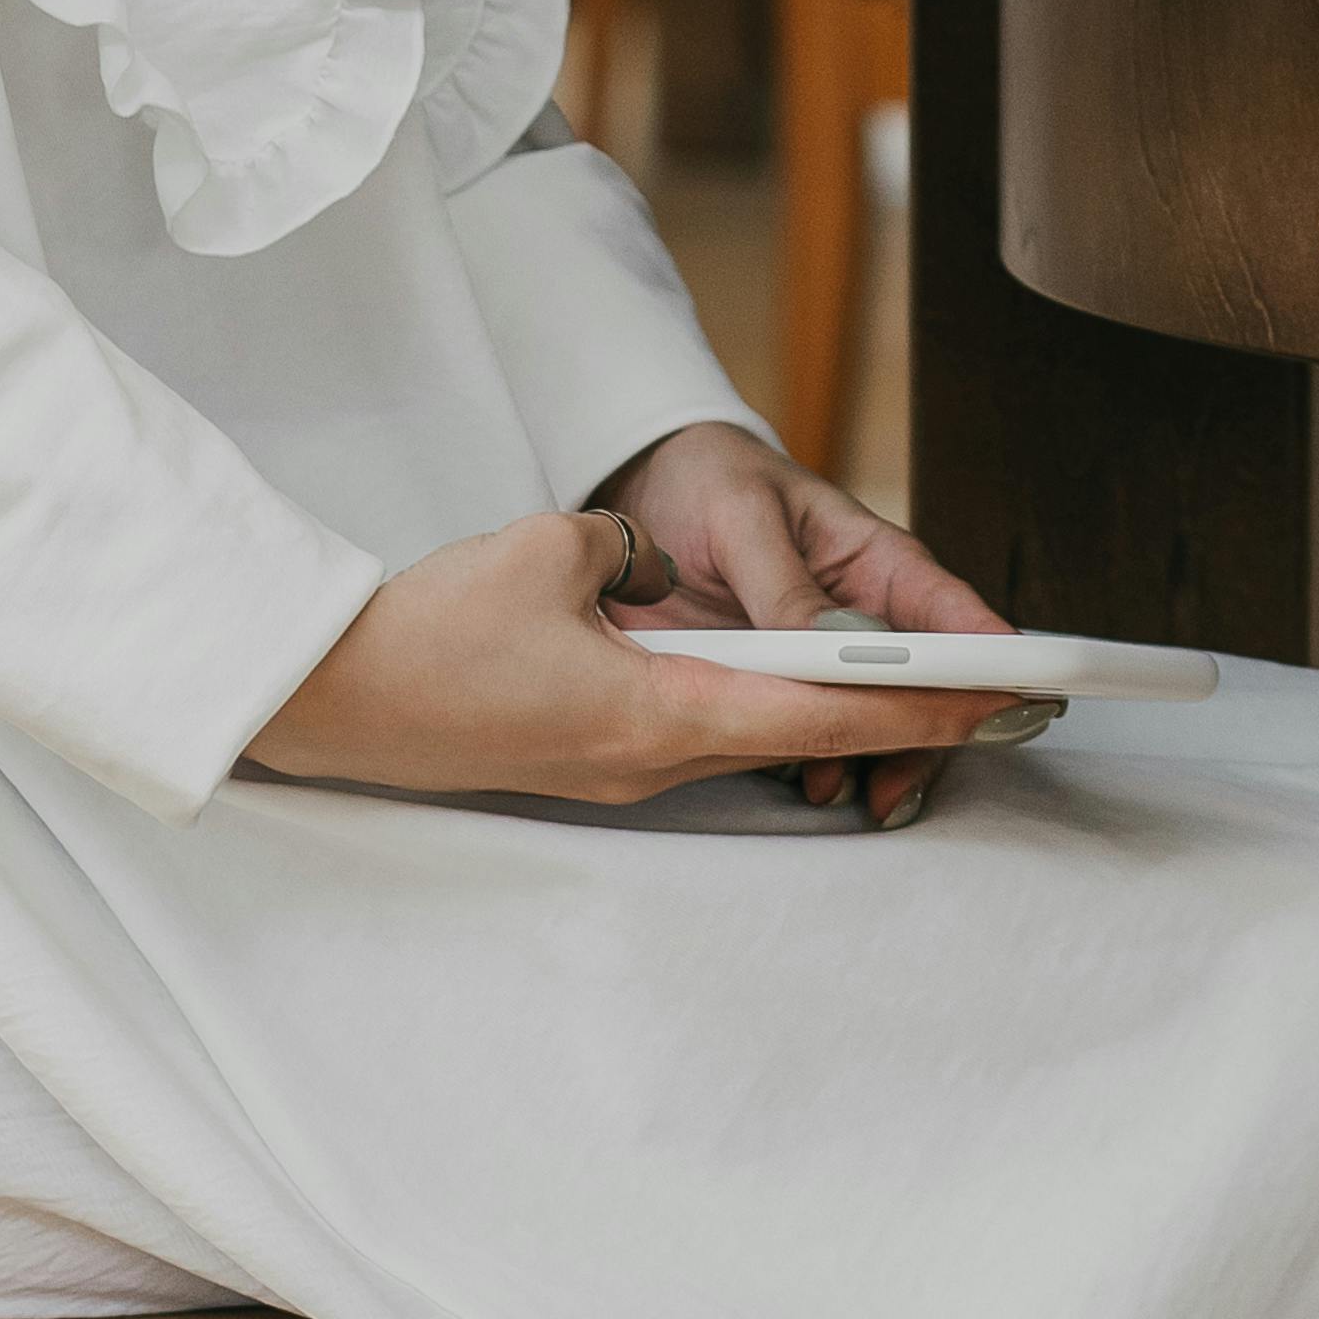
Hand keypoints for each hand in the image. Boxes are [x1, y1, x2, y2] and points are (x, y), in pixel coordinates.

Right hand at [234, 448, 1023, 822]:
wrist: (328, 700)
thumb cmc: (429, 632)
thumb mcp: (551, 550)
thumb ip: (631, 550)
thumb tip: (653, 567)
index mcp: (657, 715)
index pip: (814, 715)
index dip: (912, 705)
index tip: (991, 701)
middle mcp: (650, 757)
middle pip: (794, 734)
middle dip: (890, 712)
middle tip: (981, 692)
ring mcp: (615, 767)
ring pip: (742, 730)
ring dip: (818, 708)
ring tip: (903, 681)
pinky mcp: (583, 756)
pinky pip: (687, 725)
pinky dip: (749, 703)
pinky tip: (774, 677)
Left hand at [590, 414, 1039, 826]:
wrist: (648, 492)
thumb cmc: (712, 482)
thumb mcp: (743, 518)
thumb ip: (786, 584)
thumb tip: (839, 643)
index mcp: (878, 561)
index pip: (956, 614)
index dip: (993, 658)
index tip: (1014, 695)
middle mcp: (867, 617)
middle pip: (931, 687)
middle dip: (932, 733)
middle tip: (905, 771)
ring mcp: (828, 661)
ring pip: (884, 722)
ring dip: (881, 759)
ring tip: (859, 789)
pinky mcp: (784, 688)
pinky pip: (822, 735)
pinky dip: (828, 762)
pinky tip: (814, 779)